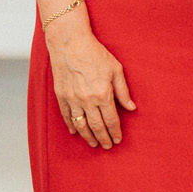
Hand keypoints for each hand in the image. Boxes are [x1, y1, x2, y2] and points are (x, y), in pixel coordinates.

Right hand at [46, 15, 134, 149]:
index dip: (115, 131)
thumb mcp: (116, 70)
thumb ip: (123, 91)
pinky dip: (72, 126)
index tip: (118, 140)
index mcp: (103, 94)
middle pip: (96, 125)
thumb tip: (131, 108)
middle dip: (103, 138)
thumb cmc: (96, 54)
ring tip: (94, 144)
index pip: (111, 119)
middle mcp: (87, 100)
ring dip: (88, 136)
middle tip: (107, 147)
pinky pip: (66, 116)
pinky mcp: (61, 96)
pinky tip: (76, 132)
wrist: (70, 45)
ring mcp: (72, 99)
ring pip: (80, 124)